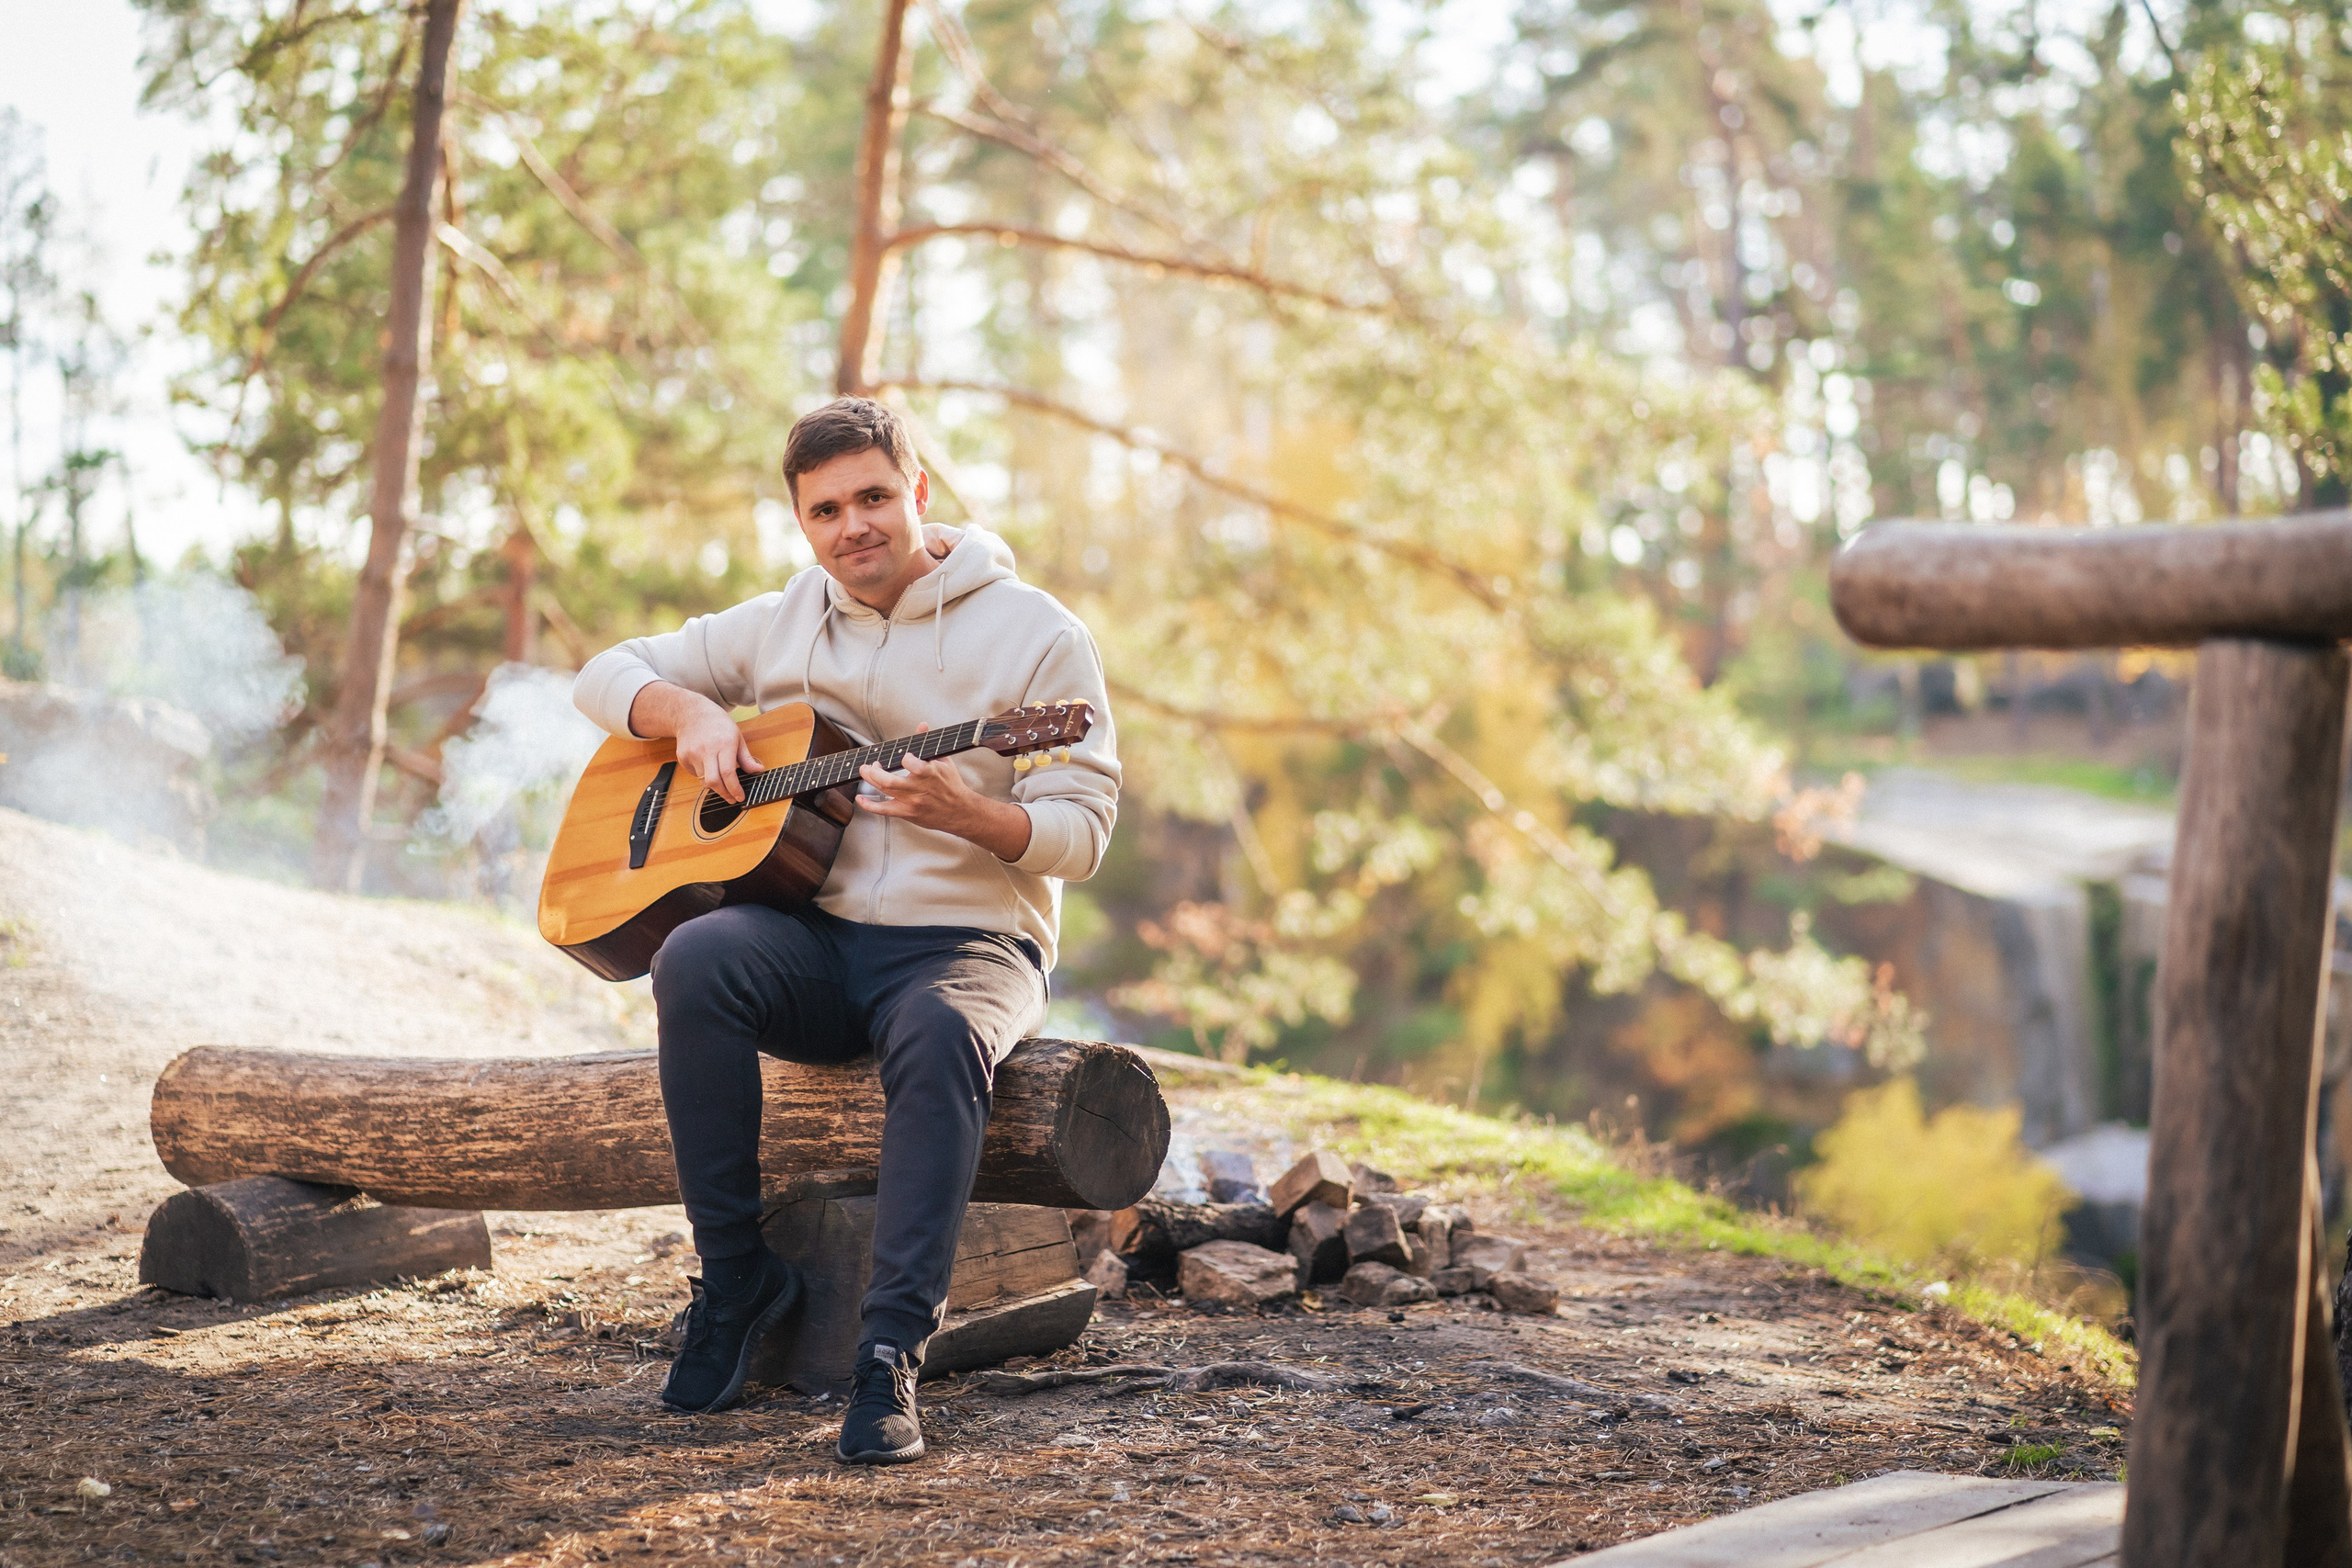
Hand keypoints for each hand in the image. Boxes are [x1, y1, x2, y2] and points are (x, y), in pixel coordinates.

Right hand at [681, 705, 763, 803]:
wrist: (691, 714)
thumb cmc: (718, 725)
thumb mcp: (737, 737)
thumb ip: (747, 757)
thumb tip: (759, 770)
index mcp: (724, 744)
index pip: (728, 773)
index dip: (734, 789)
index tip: (740, 797)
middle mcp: (706, 749)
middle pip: (714, 781)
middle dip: (724, 794)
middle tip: (732, 799)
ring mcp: (692, 754)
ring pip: (704, 781)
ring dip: (715, 785)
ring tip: (722, 781)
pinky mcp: (683, 757)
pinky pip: (695, 775)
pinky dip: (703, 776)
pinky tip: (707, 766)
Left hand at [858, 727, 1031, 860]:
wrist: (959, 811)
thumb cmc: (951, 784)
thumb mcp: (944, 761)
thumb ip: (929, 743)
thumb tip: (922, 725)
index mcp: (931, 774)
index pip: (914, 765)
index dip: (906, 758)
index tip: (904, 755)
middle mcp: (919, 789)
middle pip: (890, 781)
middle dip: (874, 771)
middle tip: (870, 764)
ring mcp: (912, 802)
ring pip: (885, 791)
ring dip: (870, 779)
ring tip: (865, 771)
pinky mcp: (907, 813)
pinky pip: (884, 810)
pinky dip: (869, 805)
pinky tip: (860, 799)